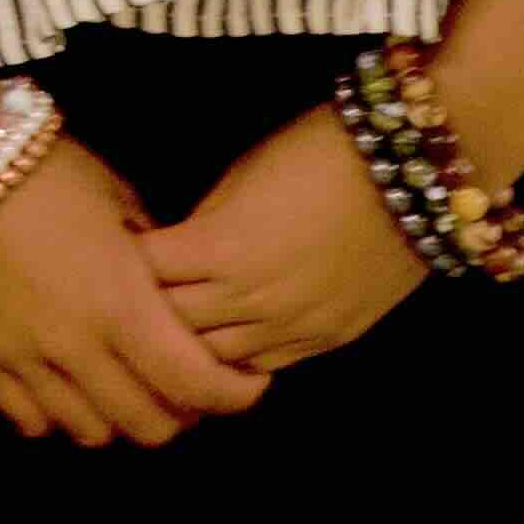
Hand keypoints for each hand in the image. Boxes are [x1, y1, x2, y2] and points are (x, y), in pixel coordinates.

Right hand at [0, 132, 262, 445]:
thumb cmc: (43, 168)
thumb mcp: (119, 202)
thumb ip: (153, 259)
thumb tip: (169, 290)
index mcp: (122, 304)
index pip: (197, 385)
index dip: (234, 396)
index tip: (246, 382)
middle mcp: (77, 346)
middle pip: (149, 425)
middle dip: (183, 413)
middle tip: (186, 386)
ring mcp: (22, 358)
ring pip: (90, 431)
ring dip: (119, 418)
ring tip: (123, 388)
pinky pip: (28, 419)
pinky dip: (56, 416)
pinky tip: (64, 388)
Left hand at [143, 107, 435, 382]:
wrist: (404, 175)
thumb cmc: (312, 157)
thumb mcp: (238, 178)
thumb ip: (202, 227)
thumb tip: (172, 254)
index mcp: (220, 246)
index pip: (144, 273)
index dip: (128, 264)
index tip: (120, 254)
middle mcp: (252, 297)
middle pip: (172, 323)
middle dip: (148, 308)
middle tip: (137, 296)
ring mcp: (293, 325)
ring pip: (215, 357)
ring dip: (191, 343)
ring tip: (179, 326)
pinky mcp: (327, 340)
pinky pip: (265, 367)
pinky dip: (238, 359)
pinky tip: (227, 342)